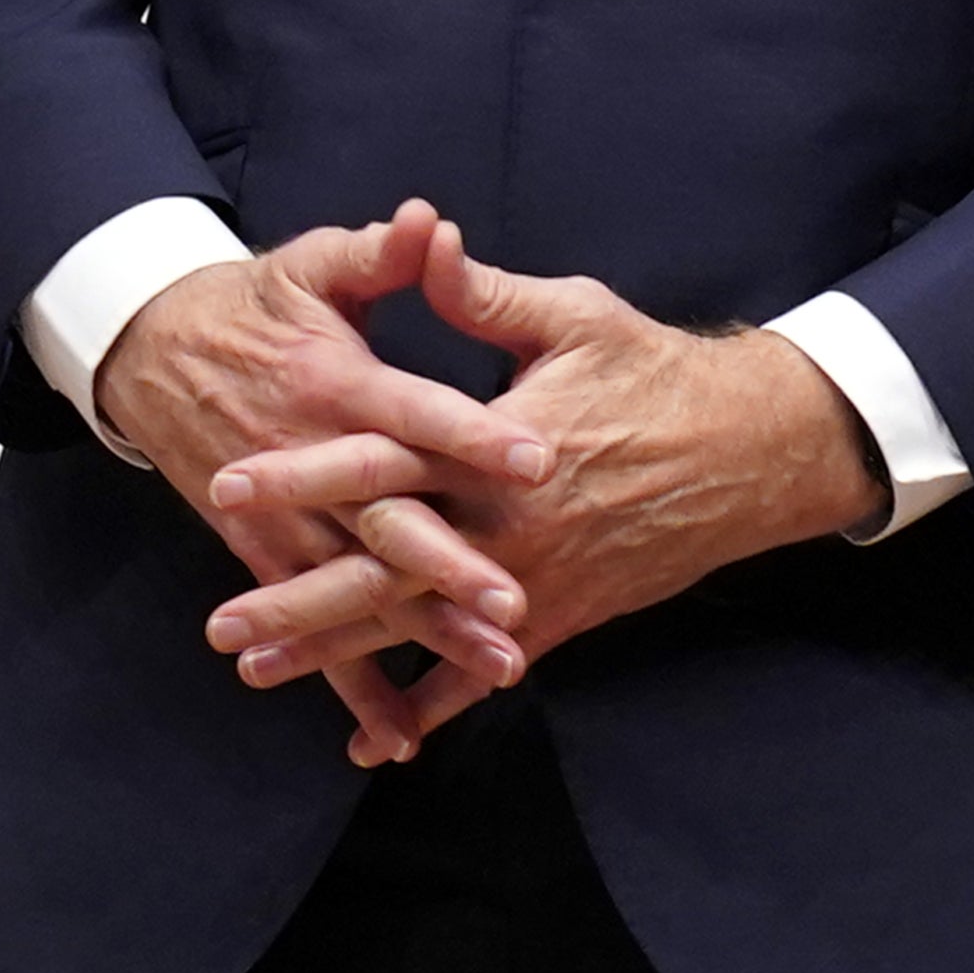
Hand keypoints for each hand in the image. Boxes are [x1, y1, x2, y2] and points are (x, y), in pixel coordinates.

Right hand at [95, 202, 552, 766]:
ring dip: (424, 632)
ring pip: (361, 586)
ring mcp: (284, 518)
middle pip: (389, 519)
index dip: (473, 434)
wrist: (153, 354)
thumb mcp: (313, 267)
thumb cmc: (258, 303)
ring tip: (497, 666)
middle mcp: (308, 461)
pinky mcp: (265, 554)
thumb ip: (379, 254)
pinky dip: (352, 682)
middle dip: (452, 563)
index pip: (415, 411)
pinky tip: (400, 732)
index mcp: (333, 383)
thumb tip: (430, 221)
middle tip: (518, 599)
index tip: (540, 456)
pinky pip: (313, 627)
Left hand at [203, 222, 882, 691]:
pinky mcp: (562, 613)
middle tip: (221, 623)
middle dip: (296, 597)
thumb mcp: (576, 317)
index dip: (303, 471)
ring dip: (336, 652)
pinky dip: (432, 704)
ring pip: (418, 623)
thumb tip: (423, 236)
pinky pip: (485, 669)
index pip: (381, 459)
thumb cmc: (658, 373)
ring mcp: (533, 577)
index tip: (230, 484)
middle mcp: (506, 521)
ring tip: (258, 670)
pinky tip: (379, 737)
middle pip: (382, 565)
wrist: (752, 449)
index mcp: (496, 444)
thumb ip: (485, 294)